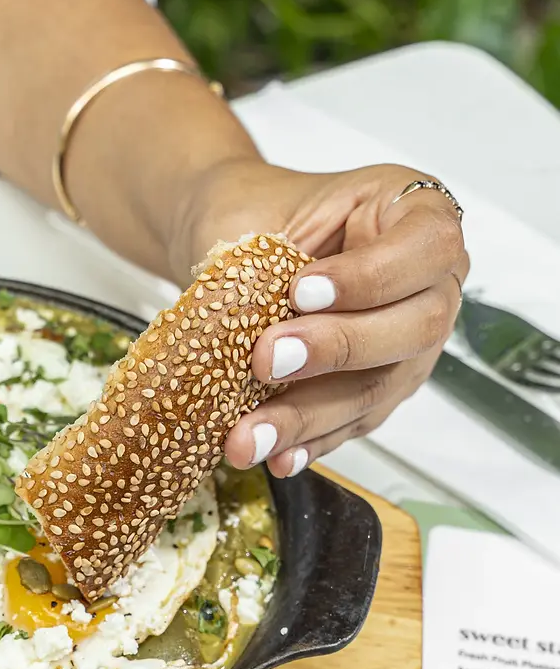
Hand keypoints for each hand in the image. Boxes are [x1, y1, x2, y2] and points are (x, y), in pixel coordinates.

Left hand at [170, 158, 468, 476]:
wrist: (237, 244)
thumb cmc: (263, 214)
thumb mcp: (263, 215)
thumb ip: (269, 263)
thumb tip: (253, 329)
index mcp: (415, 215)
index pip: (426, 248)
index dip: (370, 277)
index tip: (302, 290)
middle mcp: (429, 284)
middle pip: (416, 327)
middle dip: (338, 348)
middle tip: (267, 359)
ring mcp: (409, 346)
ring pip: (379, 388)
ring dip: (309, 416)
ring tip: (250, 433)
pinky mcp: (378, 393)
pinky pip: (352, 424)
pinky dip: (309, 442)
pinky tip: (276, 455)